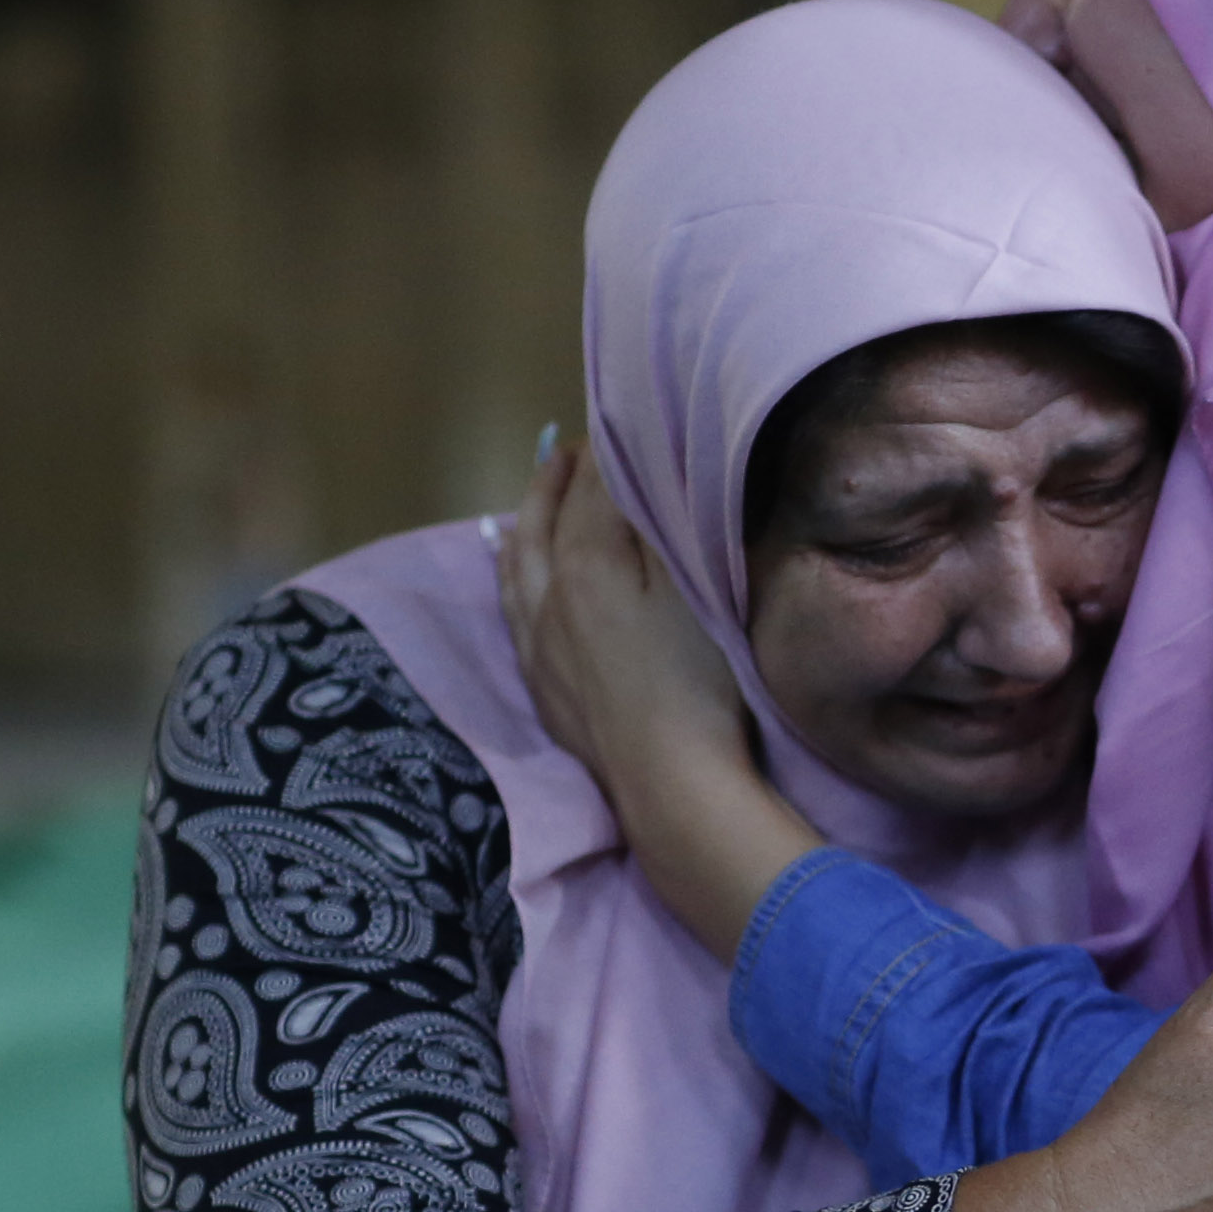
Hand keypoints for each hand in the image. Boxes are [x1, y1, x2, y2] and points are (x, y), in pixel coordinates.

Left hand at [498, 425, 816, 955]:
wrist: (673, 788)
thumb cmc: (698, 682)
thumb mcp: (688, 586)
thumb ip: (655, 523)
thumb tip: (629, 466)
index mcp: (583, 565)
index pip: (590, 490)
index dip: (602, 454)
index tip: (613, 423)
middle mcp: (546, 601)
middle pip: (540, 525)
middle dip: (551, 484)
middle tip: (562, 452)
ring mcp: (539, 652)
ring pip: (516, 574)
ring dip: (523, 531)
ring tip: (525, 512)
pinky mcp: (546, 696)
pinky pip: (515, 622)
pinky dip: (515, 587)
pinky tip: (521, 594)